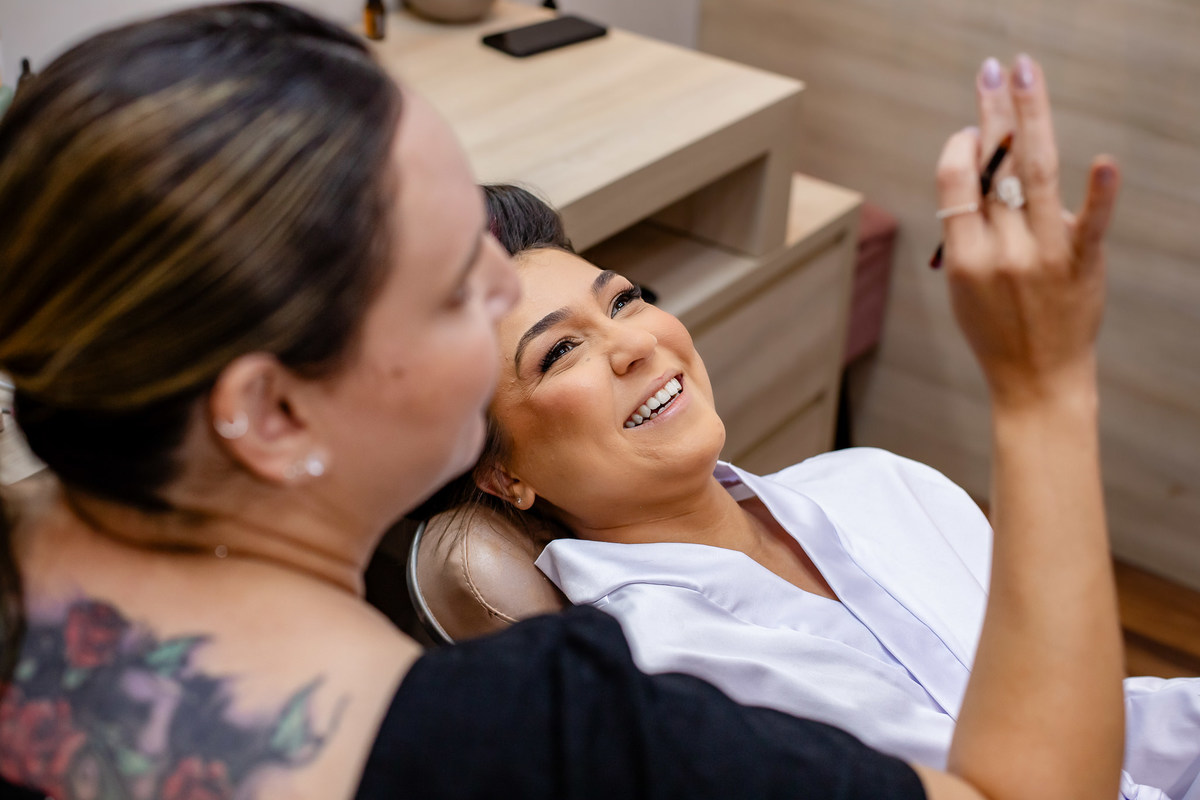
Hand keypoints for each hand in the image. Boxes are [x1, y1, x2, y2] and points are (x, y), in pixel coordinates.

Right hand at [935, 54, 1119, 408]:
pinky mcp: (1082, 263)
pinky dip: (1099, 193)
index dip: (960, 147)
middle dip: (992, 113)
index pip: (955, 183)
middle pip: (995, 167)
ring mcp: (1043, 256)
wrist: (1037, 380)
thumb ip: (968, 229)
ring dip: (1031, 117)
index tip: (969, 129)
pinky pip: (1091, 223)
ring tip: (1025, 75)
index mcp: (963, 257)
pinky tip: (1104, 162)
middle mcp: (1001, 251)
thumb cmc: (994, 329)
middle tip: (993, 70)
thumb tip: (979, 167)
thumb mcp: (962, 284)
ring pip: (1036, 173)